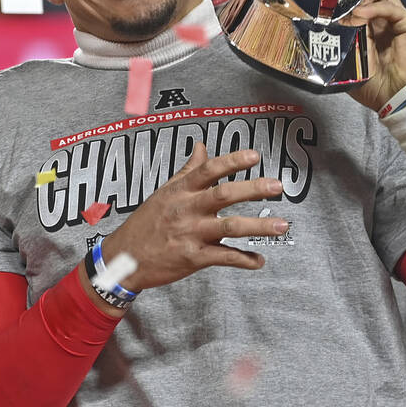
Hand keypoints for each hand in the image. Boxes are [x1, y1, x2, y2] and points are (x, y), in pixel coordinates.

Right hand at [100, 146, 287, 290]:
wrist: (123, 258)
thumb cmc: (146, 222)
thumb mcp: (164, 192)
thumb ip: (188, 170)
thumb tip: (202, 146)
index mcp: (181, 190)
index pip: (209, 170)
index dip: (233, 162)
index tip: (254, 156)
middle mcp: (187, 209)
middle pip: (224, 195)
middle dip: (253, 189)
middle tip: (277, 186)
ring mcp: (190, 234)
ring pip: (230, 227)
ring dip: (259, 226)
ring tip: (282, 225)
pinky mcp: (192, 258)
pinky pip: (224, 257)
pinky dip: (244, 260)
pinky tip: (259, 260)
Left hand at [345, 0, 405, 112]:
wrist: (398, 100)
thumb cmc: (376, 87)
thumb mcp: (351, 61)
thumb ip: (344, 39)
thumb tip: (335, 18)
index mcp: (372, 30)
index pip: (361, 1)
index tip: (328, 3)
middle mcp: (385, 22)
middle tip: (338, 2)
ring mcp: (398, 21)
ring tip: (349, 7)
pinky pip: (390, 5)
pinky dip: (373, 6)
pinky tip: (360, 14)